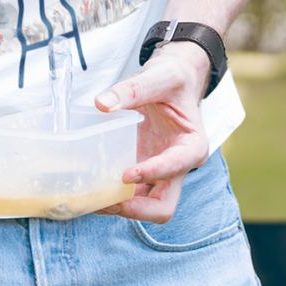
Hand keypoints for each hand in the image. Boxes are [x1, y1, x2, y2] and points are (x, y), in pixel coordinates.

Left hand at [93, 40, 208, 222]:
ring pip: (146, 207)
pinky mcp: (144, 172)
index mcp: (192, 145)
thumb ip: (132, 89)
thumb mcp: (158, 76)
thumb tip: (103, 104)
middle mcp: (179, 167)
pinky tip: (93, 191)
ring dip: (122, 208)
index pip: (176, 167)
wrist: (174, 79)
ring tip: (93, 199)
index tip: (126, 175)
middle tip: (109, 200)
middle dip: (137, 209)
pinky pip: (131, 195)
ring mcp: (161, 173)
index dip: (152, 173)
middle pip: (164, 206)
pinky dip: (114, 198)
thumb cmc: (173, 79)